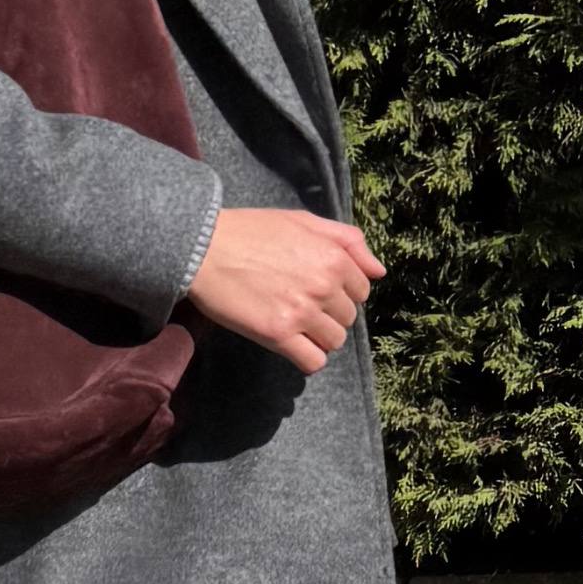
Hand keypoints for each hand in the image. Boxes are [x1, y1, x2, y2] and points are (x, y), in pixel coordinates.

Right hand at [188, 207, 385, 373]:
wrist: (203, 247)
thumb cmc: (250, 231)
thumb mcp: (304, 221)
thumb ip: (348, 241)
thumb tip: (379, 271)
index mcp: (333, 257)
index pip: (361, 290)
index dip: (341, 292)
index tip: (316, 290)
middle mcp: (323, 286)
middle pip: (347, 319)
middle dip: (329, 315)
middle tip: (300, 306)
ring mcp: (301, 313)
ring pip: (333, 342)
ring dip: (318, 338)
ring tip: (295, 326)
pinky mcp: (277, 335)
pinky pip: (312, 362)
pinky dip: (307, 359)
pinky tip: (292, 347)